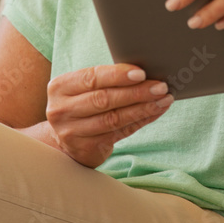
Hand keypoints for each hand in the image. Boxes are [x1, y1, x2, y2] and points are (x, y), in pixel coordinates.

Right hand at [45, 63, 173, 167]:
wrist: (64, 141)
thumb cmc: (82, 105)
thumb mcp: (83, 89)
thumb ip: (107, 81)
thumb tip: (145, 73)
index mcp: (60, 87)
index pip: (92, 78)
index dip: (118, 75)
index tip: (141, 73)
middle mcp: (61, 111)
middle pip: (104, 99)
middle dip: (136, 92)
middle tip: (160, 87)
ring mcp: (72, 133)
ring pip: (114, 119)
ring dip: (143, 108)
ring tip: (163, 99)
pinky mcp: (86, 149)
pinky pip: (120, 133)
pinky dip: (141, 120)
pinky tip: (156, 112)